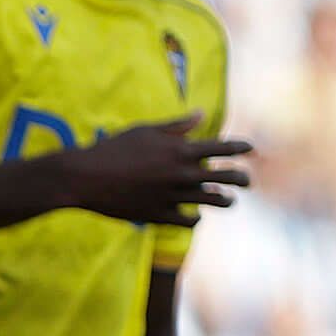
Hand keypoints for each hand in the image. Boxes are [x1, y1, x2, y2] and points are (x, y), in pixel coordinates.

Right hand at [63, 116, 250, 227]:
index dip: (240, 148)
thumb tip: (201, 115)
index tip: (250, 149)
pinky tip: (196, 216)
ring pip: (211, 200)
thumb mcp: (145, 131)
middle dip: (240, 178)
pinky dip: (194, 218)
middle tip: (246, 180)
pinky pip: (187, 220)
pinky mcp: (158, 215)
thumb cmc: (113, 149)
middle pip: (224, 176)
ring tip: (230, 200)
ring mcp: (171, 196)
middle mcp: (182, 174)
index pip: (222, 147)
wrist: (84, 178)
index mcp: (180, 150)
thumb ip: (176, 126)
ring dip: (224, 200)